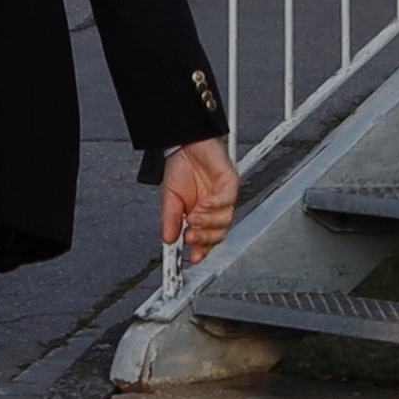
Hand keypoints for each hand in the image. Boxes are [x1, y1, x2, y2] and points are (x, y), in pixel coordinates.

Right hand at [158, 135, 239, 255]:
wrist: (184, 140)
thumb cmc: (180, 166)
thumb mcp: (169, 197)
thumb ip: (170, 218)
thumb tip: (168, 240)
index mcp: (200, 214)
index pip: (205, 238)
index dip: (201, 249)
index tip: (192, 258)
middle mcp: (214, 208)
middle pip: (218, 233)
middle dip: (204, 238)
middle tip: (190, 236)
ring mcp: (223, 196)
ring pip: (225, 219)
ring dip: (208, 221)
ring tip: (193, 216)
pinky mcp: (230, 182)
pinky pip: (228, 199)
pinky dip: (216, 204)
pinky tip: (204, 203)